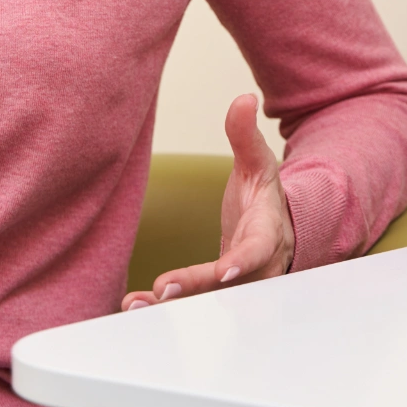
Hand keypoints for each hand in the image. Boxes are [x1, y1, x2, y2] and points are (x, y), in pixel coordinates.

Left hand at [122, 93, 293, 310]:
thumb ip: (246, 135)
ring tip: (135, 305)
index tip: (224, 271)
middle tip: (162, 292)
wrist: (276, 233)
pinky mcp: (213, 296)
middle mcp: (254, 271)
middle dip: (196, 293)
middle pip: (228, 288)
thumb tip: (243, 99)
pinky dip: (161, 307)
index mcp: (266, 236)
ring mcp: (234, 288)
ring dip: (172, 307)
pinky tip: (131, 304)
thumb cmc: (265, 199)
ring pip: (206, 303)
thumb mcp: (259, 164)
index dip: (243, 263)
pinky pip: (190, 305)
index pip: (258, 252)